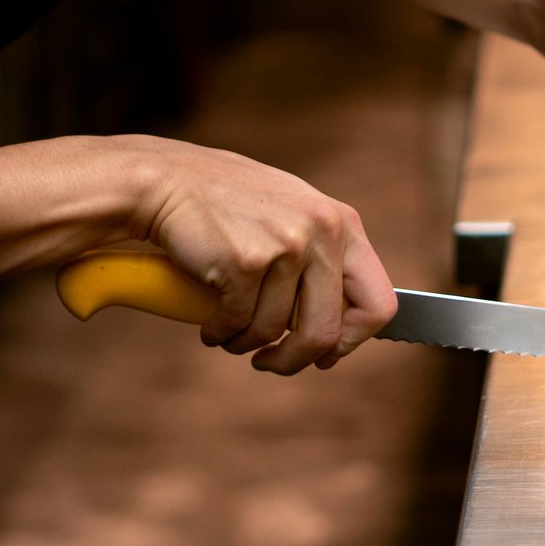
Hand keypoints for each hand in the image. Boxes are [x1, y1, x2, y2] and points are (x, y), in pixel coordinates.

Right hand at [122, 135, 396, 373]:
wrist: (165, 183)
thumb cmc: (225, 205)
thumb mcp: (291, 218)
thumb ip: (321, 262)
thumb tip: (338, 336)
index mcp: (342, 223)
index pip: (379, 303)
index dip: (353, 340)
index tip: (325, 353)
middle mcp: (322, 231)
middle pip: (327, 331)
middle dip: (295, 360)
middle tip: (270, 363)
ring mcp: (285, 245)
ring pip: (274, 332)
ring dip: (245, 344)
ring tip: (226, 329)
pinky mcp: (246, 262)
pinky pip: (238, 325)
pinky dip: (220, 333)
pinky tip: (209, 322)